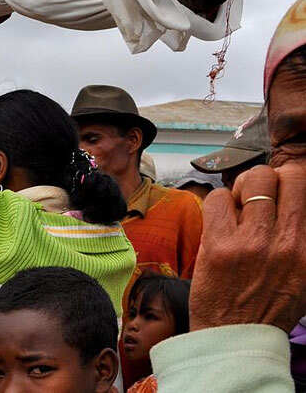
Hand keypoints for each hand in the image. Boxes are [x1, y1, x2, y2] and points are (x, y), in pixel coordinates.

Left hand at [191, 164, 305, 332]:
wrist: (235, 338)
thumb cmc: (268, 307)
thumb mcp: (303, 275)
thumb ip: (300, 237)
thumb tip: (291, 201)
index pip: (304, 185)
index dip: (288, 180)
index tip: (278, 190)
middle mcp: (286, 243)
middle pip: (282, 177)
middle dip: (266, 179)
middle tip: (254, 197)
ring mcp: (252, 242)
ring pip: (251, 181)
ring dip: (241, 189)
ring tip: (236, 208)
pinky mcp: (219, 245)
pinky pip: (217, 199)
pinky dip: (218, 203)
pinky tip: (219, 221)